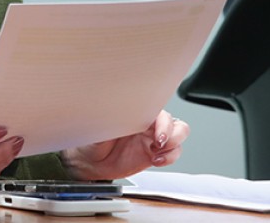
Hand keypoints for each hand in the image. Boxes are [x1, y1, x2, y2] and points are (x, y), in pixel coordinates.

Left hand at [60, 110, 189, 180]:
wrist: (89, 161)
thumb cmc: (91, 138)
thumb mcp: (100, 126)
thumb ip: (113, 118)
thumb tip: (120, 108)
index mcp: (134, 111)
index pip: (157, 109)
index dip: (162, 121)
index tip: (156, 133)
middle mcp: (146, 122)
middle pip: (174, 121)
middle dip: (172, 133)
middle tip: (157, 144)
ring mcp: (152, 138)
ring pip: (179, 134)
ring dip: (174, 145)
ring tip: (157, 153)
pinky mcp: (154, 153)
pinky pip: (174, 153)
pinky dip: (170, 157)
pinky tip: (156, 160)